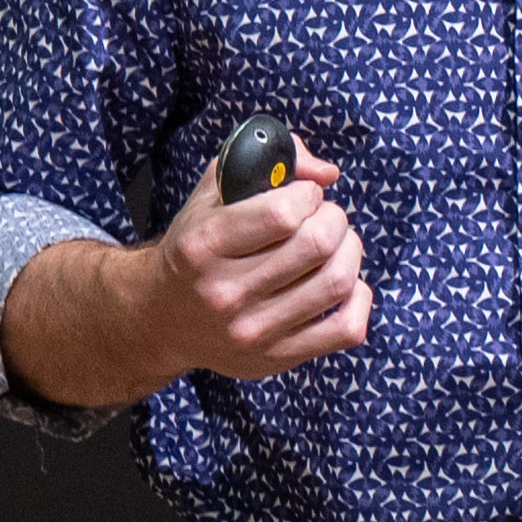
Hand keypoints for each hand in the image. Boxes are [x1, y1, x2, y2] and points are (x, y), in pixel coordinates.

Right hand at [148, 138, 367, 380]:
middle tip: (325, 218)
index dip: (308, 194)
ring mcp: (252, 331)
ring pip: (338, 282)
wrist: (160, 318)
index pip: (283, 213)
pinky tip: (346, 283)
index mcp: (204, 246)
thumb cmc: (196, 247)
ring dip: (351, 252)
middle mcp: (225, 292)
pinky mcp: (276, 358)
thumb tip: (325, 174)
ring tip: (338, 244)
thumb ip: (263, 163)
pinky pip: (346, 329)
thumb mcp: (211, 195)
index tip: (303, 195)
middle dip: (334, 219)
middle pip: (317, 245)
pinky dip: (360, 298)